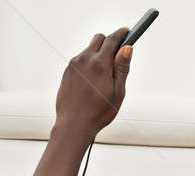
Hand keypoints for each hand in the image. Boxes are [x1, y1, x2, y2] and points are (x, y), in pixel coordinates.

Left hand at [53, 27, 132, 142]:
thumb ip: (122, 68)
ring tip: (104, 75)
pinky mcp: (67, 71)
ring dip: (98, 54)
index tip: (127, 31)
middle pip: (98, 38)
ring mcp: (74, 64)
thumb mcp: (118, 92)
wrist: (74, 124)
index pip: (112, 39)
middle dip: (109, 41)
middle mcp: (85, 59)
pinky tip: (92, 80)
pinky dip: (88, 63)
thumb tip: (127, 49)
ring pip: (88, 49)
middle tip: (117, 53)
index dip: (121, 33)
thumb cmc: (99, 112)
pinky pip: (80, 60)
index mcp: (100, 64)